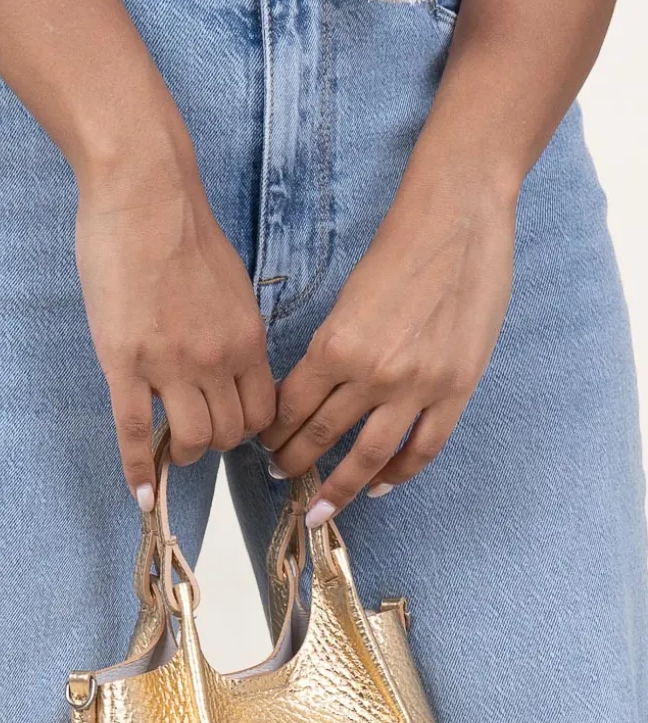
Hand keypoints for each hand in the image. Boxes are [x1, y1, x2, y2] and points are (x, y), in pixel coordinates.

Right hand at [75, 152, 275, 506]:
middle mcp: (217, 359)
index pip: (262, 412)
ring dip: (181, 453)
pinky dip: (139, 471)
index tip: (228, 427)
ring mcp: (170, 365)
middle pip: (228, 434)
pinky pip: (135, 433)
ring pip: (190, 440)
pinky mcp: (125, 363)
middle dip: (213, 442)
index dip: (247, 429)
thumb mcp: (230, 283)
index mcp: (246, 338)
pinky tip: (142, 496)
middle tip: (192, 434)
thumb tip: (230, 360)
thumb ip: (233, 329)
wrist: (144, 190)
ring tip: (169, 448)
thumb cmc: (181, 227)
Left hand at [259, 175, 515, 522]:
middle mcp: (372, 373)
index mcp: (335, 346)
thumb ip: (332, 350)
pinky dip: (399, 473)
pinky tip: (379, 484)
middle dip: (293, 464)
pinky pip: (422, 448)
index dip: (272, 434)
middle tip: (278, 477)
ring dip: (338, 487)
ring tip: (320, 506)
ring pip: (368, 456)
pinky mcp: (455, 389)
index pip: (290, 408)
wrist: (459, 216)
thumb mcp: (347, 299)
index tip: (263, 446)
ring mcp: (417, 386)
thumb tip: (312, 394)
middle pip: (321, 437)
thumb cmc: (399, 248)